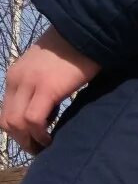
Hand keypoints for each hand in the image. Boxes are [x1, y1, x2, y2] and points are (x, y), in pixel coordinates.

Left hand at [1, 28, 99, 154]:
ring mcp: (29, 84)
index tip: (36, 141)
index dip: (18, 132)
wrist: (84, 34)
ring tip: (46, 145)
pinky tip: (51, 138)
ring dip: (29, 140)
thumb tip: (47, 109)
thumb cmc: (73, 53)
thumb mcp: (48, 70)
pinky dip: (40, 134)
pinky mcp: (46, 89)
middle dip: (22, 140)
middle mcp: (16, 80)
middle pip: (6, 121)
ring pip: (15, 123)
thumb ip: (41, 87)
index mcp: (15, 76)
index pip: (5, 111)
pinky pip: (33, 119)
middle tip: (40, 149)